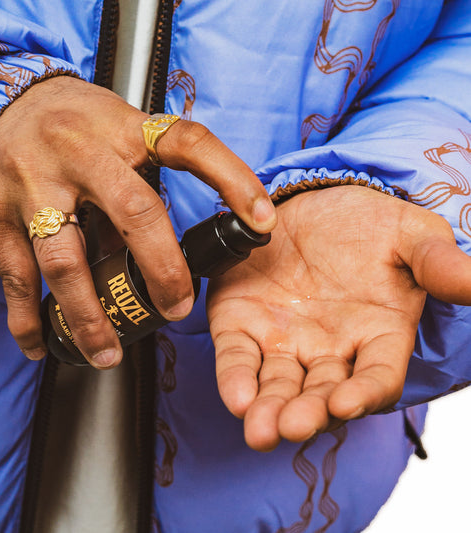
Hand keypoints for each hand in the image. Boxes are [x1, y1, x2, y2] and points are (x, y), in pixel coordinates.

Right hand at [0, 76, 275, 367]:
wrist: (0, 106)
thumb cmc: (75, 124)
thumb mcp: (118, 133)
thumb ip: (143, 185)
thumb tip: (166, 252)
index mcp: (124, 129)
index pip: (189, 144)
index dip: (232, 179)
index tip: (262, 221)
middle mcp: (80, 152)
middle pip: (134, 211)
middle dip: (162, 269)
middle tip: (176, 311)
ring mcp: (34, 182)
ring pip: (66, 258)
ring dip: (89, 314)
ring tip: (106, 352)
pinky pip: (16, 274)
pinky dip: (29, 316)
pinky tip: (40, 342)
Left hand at [207, 185, 470, 450]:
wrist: (310, 202)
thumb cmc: (366, 224)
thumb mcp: (409, 235)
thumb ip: (437, 263)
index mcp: (376, 335)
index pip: (376, 377)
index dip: (364, 394)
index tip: (346, 402)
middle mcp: (329, 349)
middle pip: (321, 393)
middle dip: (307, 413)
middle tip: (291, 427)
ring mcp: (283, 339)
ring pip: (277, 384)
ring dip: (268, 409)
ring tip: (259, 429)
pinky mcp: (242, 324)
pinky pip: (237, 356)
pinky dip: (234, 377)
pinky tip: (235, 397)